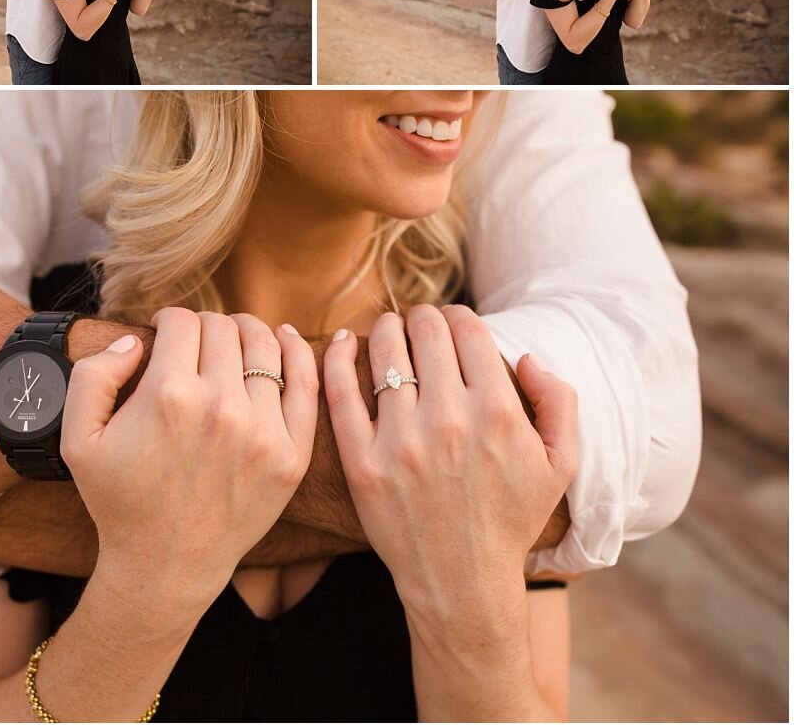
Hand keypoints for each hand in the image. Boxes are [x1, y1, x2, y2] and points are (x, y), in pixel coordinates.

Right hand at [60, 308, 317, 616]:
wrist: (166, 566)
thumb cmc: (119, 501)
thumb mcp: (76, 439)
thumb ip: (92, 375)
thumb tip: (133, 340)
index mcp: (167, 396)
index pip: (181, 322)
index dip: (168, 320)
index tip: (164, 333)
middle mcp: (220, 407)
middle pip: (222, 328)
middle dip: (204, 326)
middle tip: (195, 342)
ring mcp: (262, 431)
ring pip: (264, 345)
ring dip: (246, 331)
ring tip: (234, 338)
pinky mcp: (291, 454)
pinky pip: (306, 382)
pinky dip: (297, 351)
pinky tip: (284, 338)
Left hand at [324, 305, 576, 626]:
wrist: (462, 582)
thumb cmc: (511, 519)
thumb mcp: (560, 464)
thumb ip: (559, 401)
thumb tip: (525, 355)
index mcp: (499, 412)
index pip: (468, 329)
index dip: (458, 314)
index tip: (452, 321)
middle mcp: (450, 421)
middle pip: (426, 331)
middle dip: (423, 317)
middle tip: (418, 323)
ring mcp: (402, 442)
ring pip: (384, 351)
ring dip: (385, 328)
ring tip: (387, 330)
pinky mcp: (363, 463)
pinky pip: (340, 392)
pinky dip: (336, 357)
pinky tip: (339, 343)